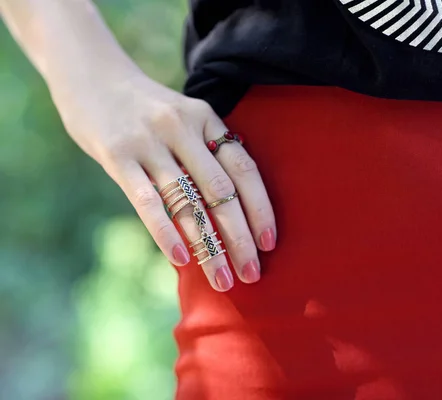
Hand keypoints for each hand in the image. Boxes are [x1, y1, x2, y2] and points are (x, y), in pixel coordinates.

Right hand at [56, 72, 275, 290]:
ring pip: (187, 202)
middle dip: (240, 237)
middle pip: (221, 191)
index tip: (269, 243)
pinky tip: (180, 259)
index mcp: (206, 119)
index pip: (244, 169)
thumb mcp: (184, 117)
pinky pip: (146, 200)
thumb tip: (231, 209)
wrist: (90, 74)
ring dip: (208, 247)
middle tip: (252, 274)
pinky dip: (165, 231)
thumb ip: (205, 152)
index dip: (260, 208)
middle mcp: (182, 128)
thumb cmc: (145, 109)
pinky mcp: (117, 154)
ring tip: (222, 280)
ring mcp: (149, 141)